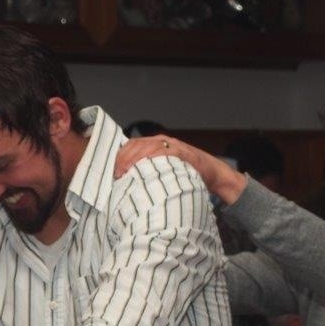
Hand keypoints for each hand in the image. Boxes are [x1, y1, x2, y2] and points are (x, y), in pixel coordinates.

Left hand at [114, 135, 247, 203]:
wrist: (212, 173)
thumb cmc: (186, 174)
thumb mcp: (163, 171)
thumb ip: (148, 172)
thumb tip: (127, 184)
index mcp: (154, 144)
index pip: (131, 145)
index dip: (120, 156)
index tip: (112, 170)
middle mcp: (162, 141)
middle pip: (136, 144)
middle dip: (124, 158)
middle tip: (116, 173)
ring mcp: (173, 145)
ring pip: (148, 146)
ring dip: (134, 158)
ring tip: (125, 171)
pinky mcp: (183, 152)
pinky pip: (166, 151)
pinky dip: (154, 157)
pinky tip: (145, 165)